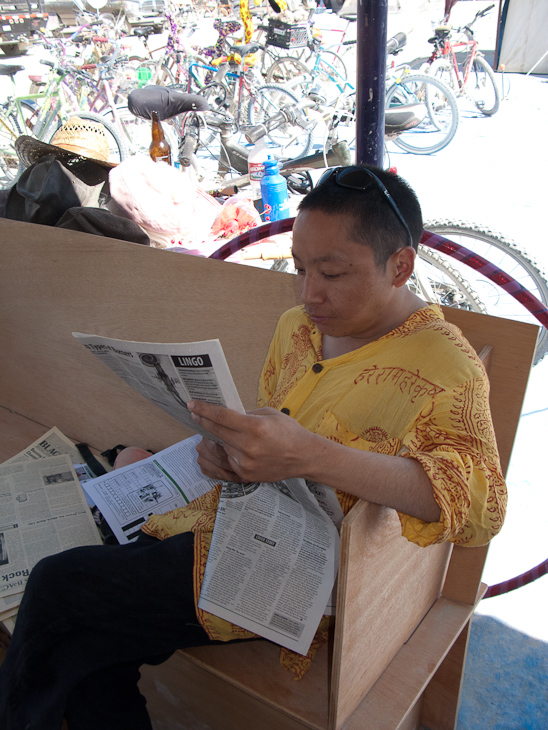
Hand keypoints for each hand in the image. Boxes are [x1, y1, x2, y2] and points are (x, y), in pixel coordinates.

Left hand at [188, 400, 316, 482]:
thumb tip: (225, 413)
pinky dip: (220, 455)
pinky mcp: (245, 475)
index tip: (193, 404)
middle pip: (216, 432)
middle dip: (203, 421)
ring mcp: (245, 464)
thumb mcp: (268, 414)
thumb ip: (245, 414)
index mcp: (254, 428)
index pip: (221, 417)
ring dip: (214, 439)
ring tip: (210, 433)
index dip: (204, 409)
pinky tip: (216, 449)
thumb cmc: (288, 431)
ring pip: (220, 448)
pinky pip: (225, 464)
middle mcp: (248, 447)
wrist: (303, 457)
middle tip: (195, 414)